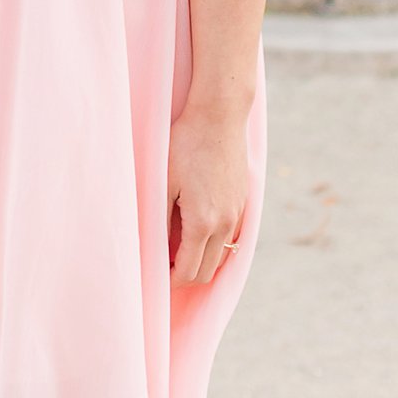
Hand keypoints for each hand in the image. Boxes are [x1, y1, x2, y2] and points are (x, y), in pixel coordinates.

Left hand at [167, 104, 248, 283]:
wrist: (219, 116)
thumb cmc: (185, 143)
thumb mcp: (163, 180)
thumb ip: (160, 218)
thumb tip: (155, 247)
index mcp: (203, 222)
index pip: (188, 272)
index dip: (170, 281)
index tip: (155, 277)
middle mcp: (225, 224)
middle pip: (206, 272)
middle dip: (184, 277)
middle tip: (163, 267)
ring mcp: (237, 214)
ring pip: (221, 256)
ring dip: (201, 261)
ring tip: (178, 250)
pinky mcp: (243, 202)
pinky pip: (230, 237)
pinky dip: (214, 245)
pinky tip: (197, 232)